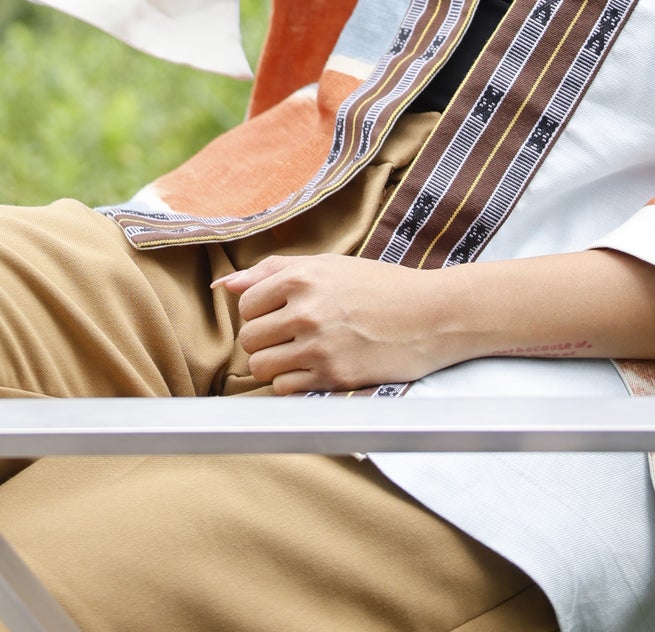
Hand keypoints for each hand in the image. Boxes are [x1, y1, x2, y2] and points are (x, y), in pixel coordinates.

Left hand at [218, 253, 456, 395]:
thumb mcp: (328, 265)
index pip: (246, 303)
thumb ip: (273, 271)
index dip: (260, 309)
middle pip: (249, 338)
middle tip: (293, 334)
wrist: (431, 314)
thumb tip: (223, 284)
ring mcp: (318, 347)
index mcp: (302, 277)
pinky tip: (315, 369)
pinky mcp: (332, 378)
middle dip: (265, 338)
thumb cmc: (378, 286)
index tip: (281, 311)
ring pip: (261, 367)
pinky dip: (293, 383)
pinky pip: (284, 389)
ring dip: (274, 364)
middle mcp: (306, 311)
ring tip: (300, 354)